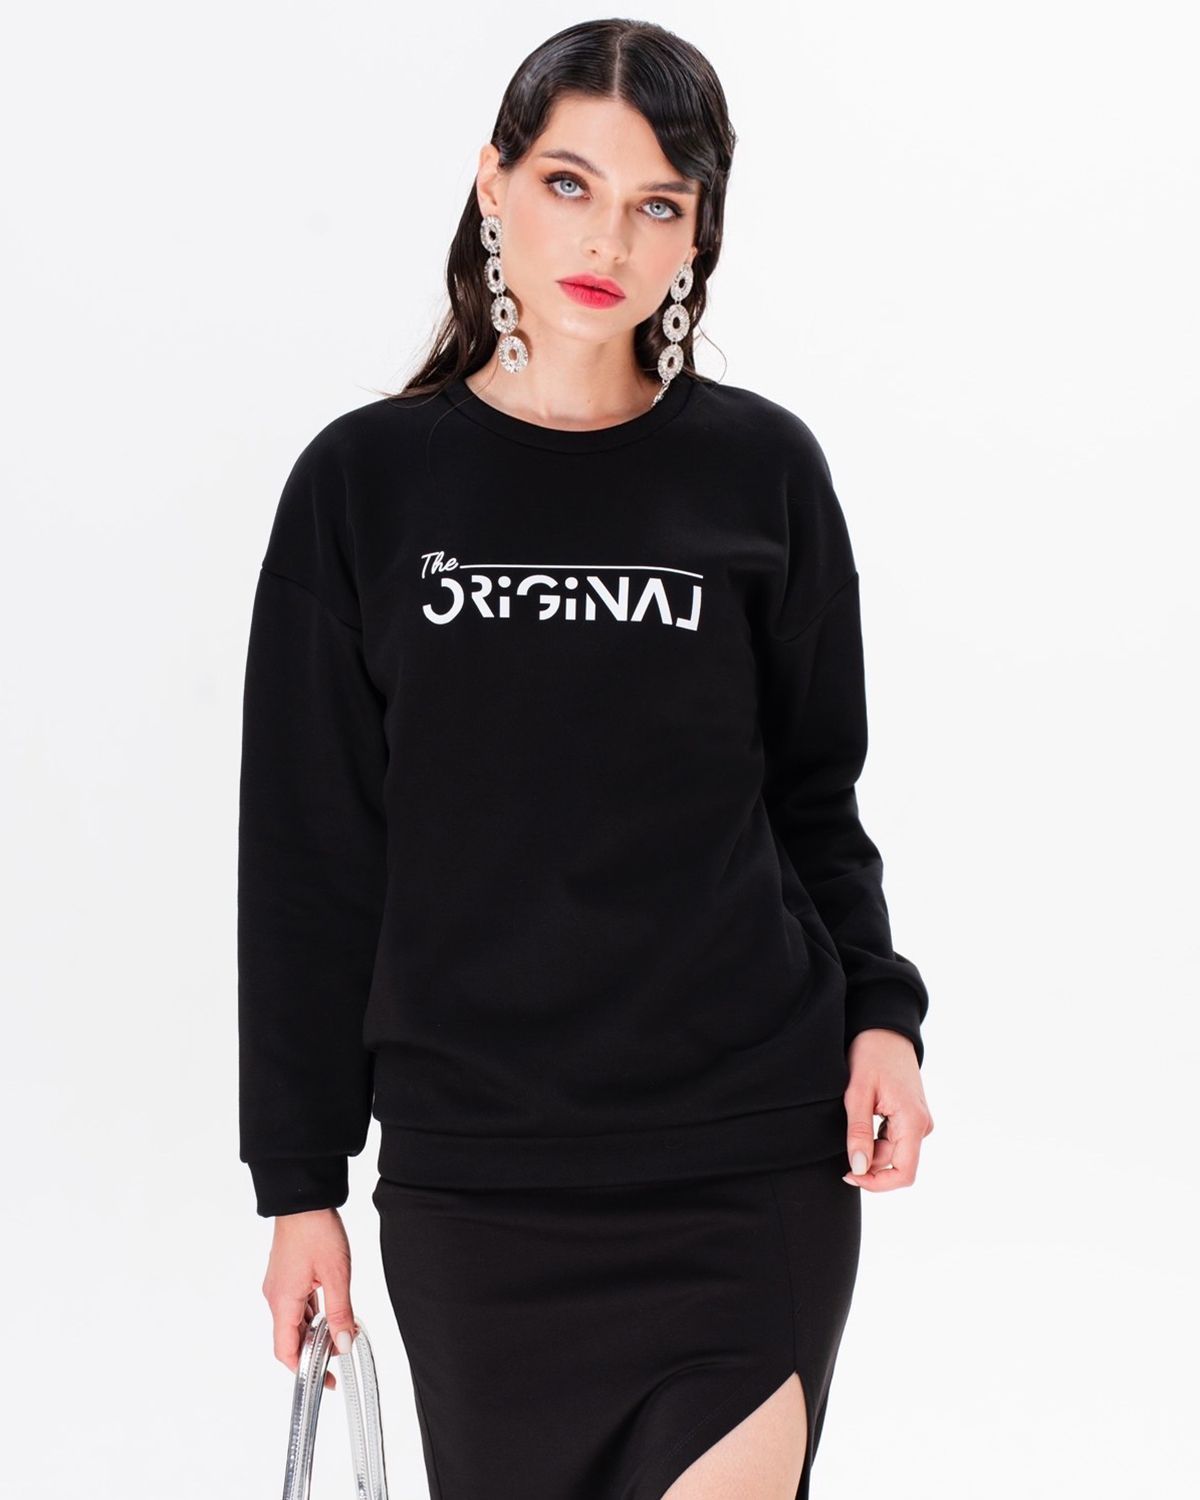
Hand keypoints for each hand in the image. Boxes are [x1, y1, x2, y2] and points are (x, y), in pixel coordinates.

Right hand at [262, 1208, 356, 1391]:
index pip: (287, 1351)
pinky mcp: (285, 1276)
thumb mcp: (336, 1274)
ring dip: (314, 1332)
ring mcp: (279, 1286)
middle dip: (313, 1353)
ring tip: (339, 1336)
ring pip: (295, 1321)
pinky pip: (297, 1305)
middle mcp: (275, 1297)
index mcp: (283, 1302)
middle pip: (290, 1338)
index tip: (326, 1381)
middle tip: (339, 1359)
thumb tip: (343, 1344)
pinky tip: (329, 1312)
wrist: (303, 1198)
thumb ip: (340, 1312)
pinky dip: (312, 1314)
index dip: (305, 1371)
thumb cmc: (316, 1229)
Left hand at [842, 1029, 933, 1190]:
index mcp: (913, 1121)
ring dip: (870, 1149)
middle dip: (869, 1164)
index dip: (877, 1183)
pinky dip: (876, 1139)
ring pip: (894, 1152)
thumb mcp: (857, 1093)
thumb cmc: (871, 1054)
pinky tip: (862, 1119)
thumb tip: (858, 1168)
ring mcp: (918, 1121)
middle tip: (842, 1147)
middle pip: (896, 1163)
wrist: (885, 1029)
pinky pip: (895, 1139)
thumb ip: (859, 1132)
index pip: (903, 1173)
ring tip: (852, 1122)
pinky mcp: (911, 1116)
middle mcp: (922, 1125)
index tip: (849, 1174)